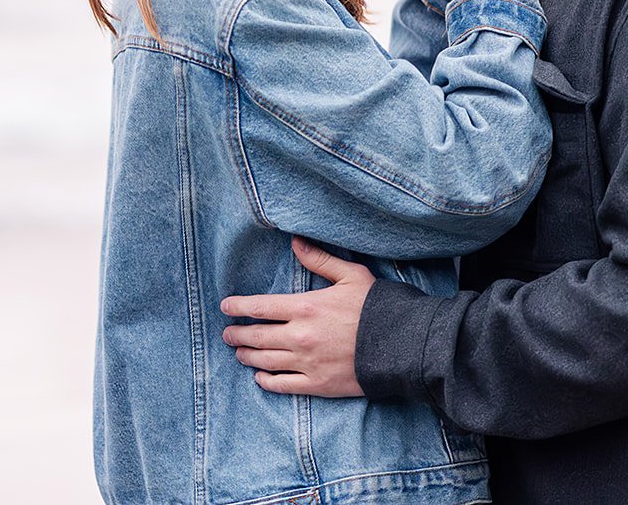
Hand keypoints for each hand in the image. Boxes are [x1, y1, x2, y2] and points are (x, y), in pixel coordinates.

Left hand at [218, 236, 373, 397]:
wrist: (402, 345)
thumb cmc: (377, 307)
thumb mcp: (351, 275)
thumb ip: (319, 260)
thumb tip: (295, 242)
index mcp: (305, 307)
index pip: (259, 307)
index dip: (237, 307)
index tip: (225, 307)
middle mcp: (300, 336)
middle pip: (256, 337)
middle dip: (237, 335)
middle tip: (228, 334)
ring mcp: (307, 362)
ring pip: (265, 361)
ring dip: (247, 356)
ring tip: (239, 353)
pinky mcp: (318, 384)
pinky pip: (283, 385)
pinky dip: (266, 381)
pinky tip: (260, 377)